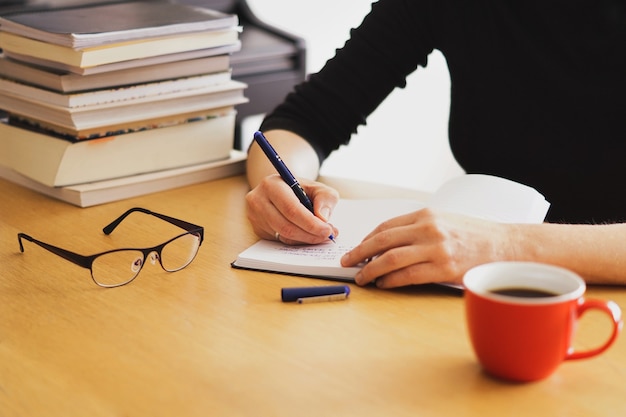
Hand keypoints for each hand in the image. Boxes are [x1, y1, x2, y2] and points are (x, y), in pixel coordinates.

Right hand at [245, 174, 339, 244]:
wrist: (283, 190)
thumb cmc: (302, 189)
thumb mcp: (318, 187)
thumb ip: (325, 198)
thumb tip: (322, 217)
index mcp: (271, 185)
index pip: (291, 209)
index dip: (311, 223)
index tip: (327, 230)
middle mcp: (258, 200)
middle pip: (286, 226)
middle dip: (310, 234)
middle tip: (327, 236)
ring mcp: (255, 216)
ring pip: (283, 236)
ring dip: (305, 239)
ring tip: (321, 235)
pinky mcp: (258, 229)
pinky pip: (280, 240)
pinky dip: (298, 241)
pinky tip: (308, 235)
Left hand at [340, 208, 511, 287]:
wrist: (507, 246)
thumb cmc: (475, 234)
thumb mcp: (445, 220)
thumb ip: (418, 227)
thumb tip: (389, 242)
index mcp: (425, 214)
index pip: (385, 227)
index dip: (366, 239)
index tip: (357, 248)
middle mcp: (428, 229)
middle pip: (382, 241)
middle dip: (359, 253)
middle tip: (346, 262)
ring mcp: (435, 249)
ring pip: (390, 260)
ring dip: (371, 270)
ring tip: (362, 277)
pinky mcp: (443, 269)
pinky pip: (408, 276)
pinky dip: (391, 281)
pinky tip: (383, 284)